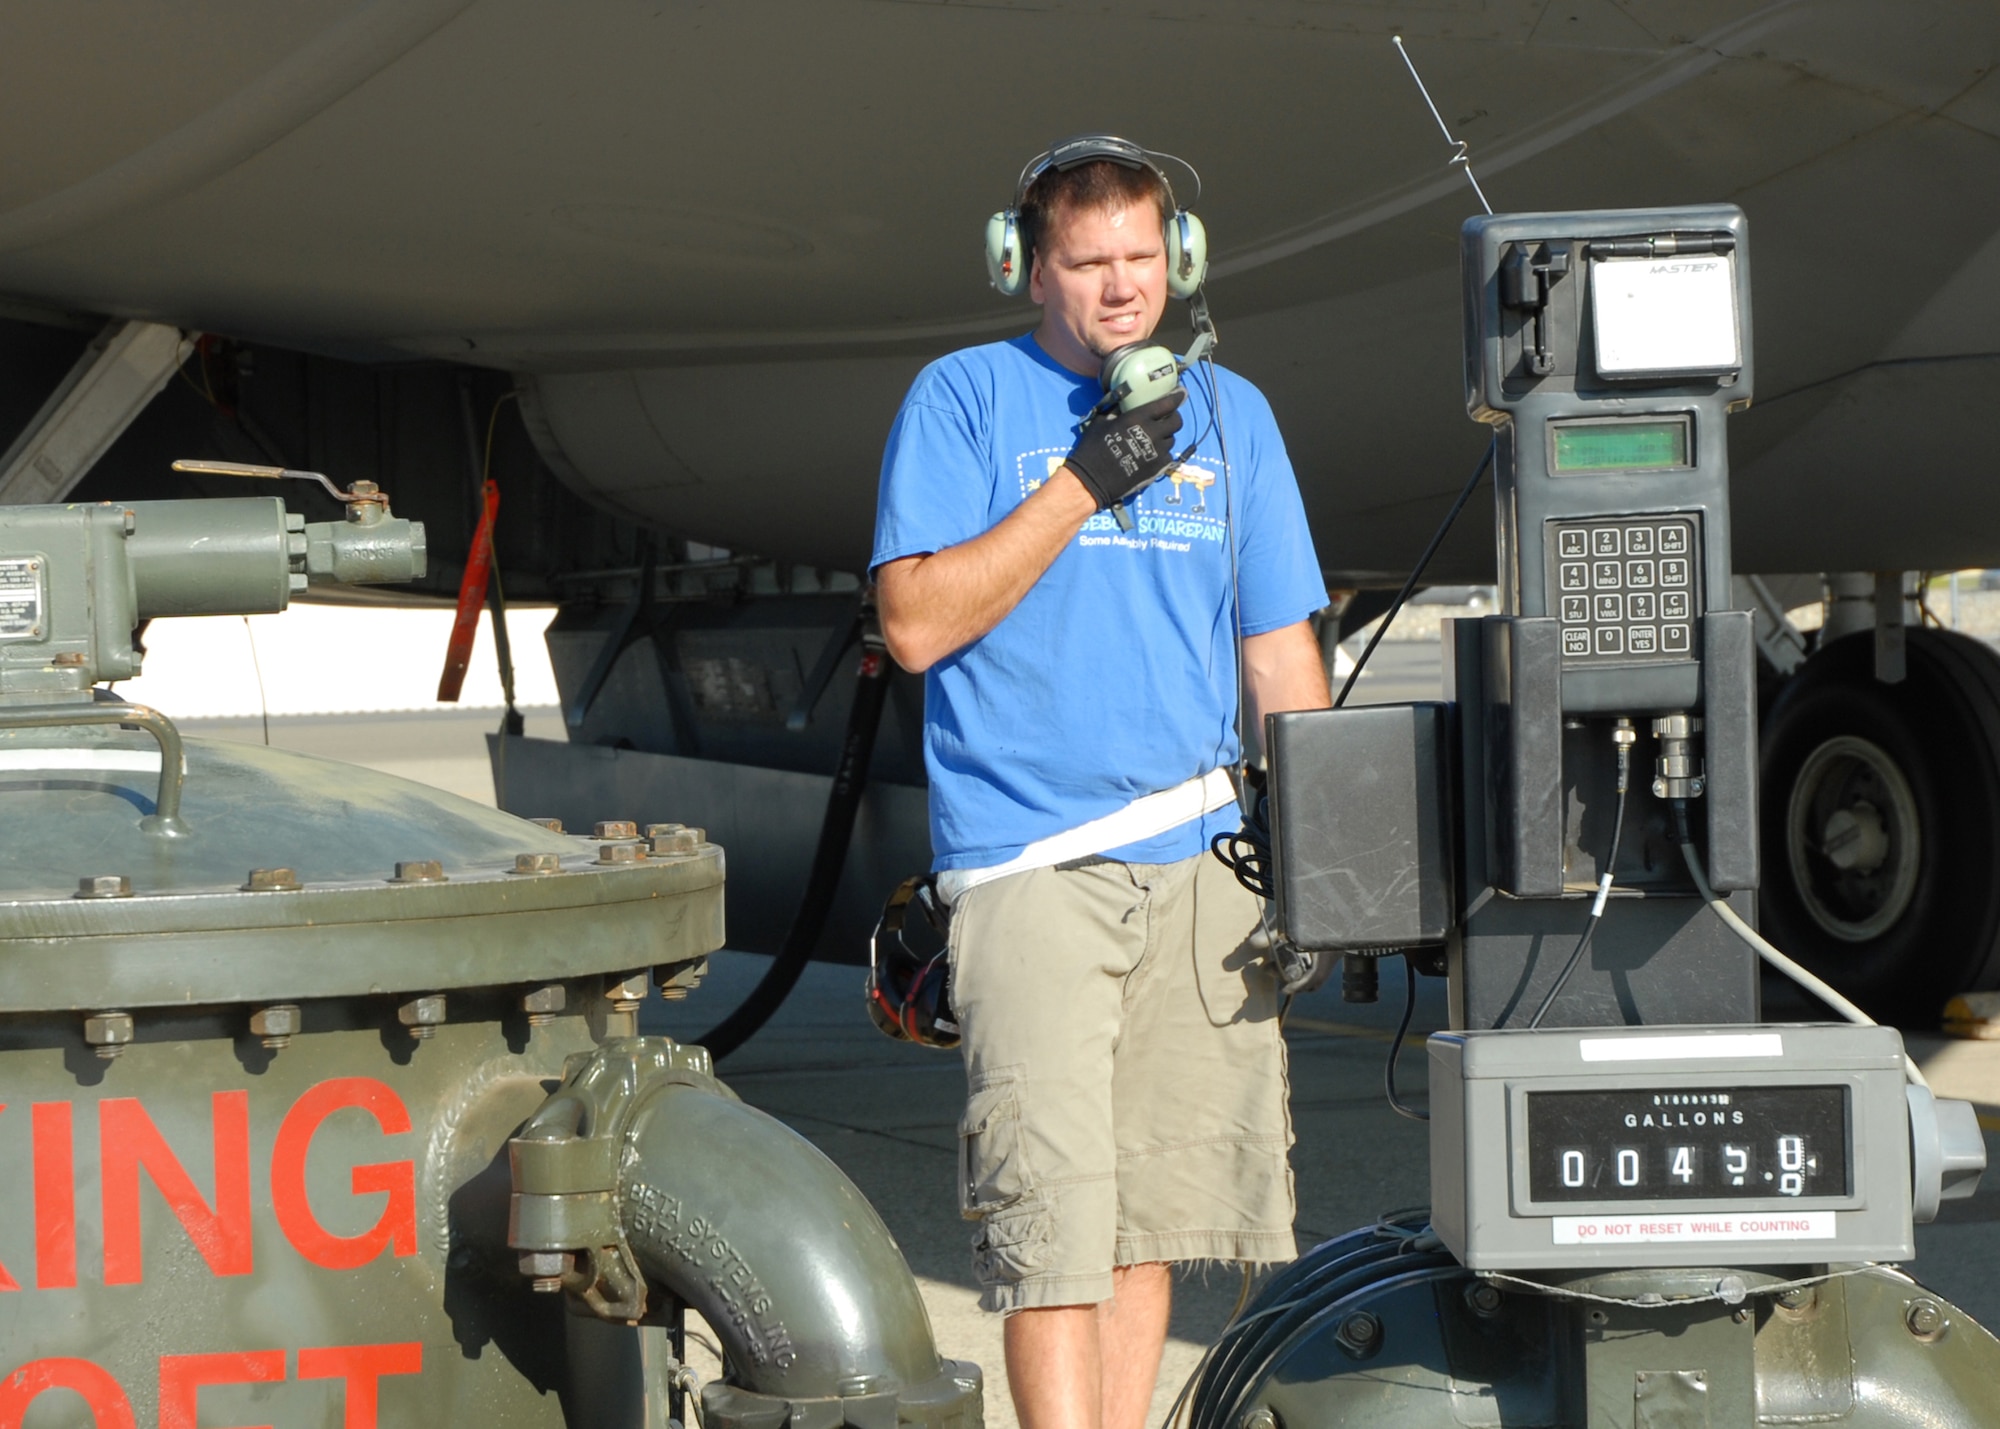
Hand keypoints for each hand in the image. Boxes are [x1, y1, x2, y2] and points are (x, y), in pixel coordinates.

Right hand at [1062, 389, 1185, 510]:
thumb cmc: (1093, 448)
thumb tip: (1123, 401)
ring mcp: (1157, 452)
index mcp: (1138, 418)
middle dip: (1173, 418)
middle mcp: (1153, 433)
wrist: (1092, 479)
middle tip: (1166, 418)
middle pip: (1176, 422)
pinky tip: (1152, 454)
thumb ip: (1116, 410)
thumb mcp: (1101, 422)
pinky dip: (1162, 453)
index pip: (1167, 404)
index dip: (1176, 397)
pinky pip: (1167, 456)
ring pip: (1172, 440)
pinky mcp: (1158, 468)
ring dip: (1166, 437)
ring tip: (1155, 438)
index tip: (1180, 393)